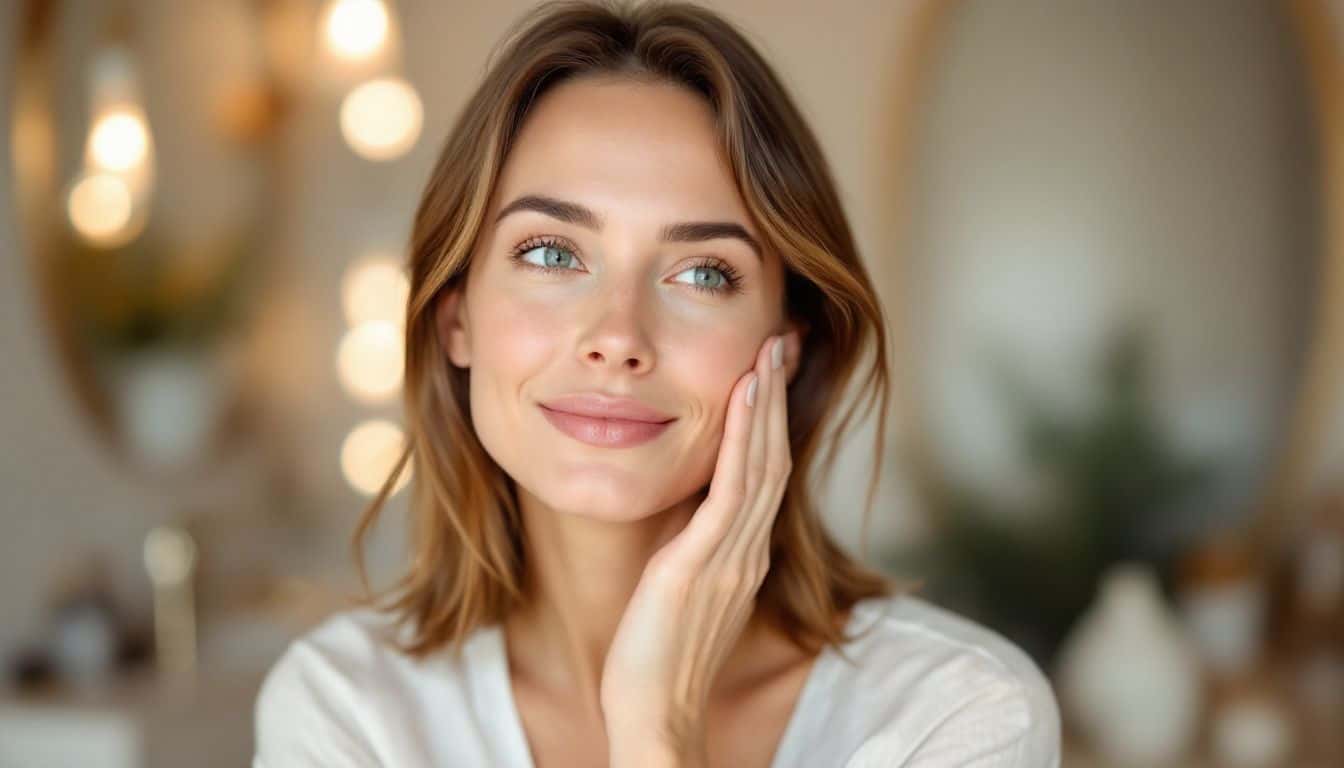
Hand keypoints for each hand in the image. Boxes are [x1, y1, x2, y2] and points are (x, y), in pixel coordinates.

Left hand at [600, 332, 796, 766]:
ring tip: (770, 347)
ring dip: (767, 401)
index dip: (770, 418)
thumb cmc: (655, 659)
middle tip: (784, 338)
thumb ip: (689, 548)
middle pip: (774, 456)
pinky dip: (745, 437)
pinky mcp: (704, 562)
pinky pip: (734, 487)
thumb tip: (681, 508)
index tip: (770, 369)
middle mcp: (748, 549)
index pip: (765, 471)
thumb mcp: (678, 589)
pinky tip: (745, 395)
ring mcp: (732, 555)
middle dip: (778, 394)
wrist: (654, 715)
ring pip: (762, 462)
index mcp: (742, 554)